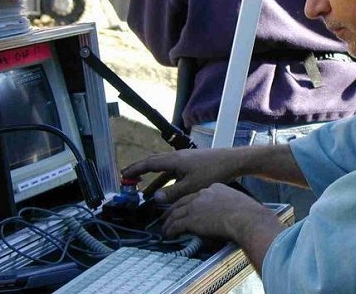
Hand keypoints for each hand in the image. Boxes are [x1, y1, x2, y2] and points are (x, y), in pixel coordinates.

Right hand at [121, 148, 241, 202]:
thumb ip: (173, 193)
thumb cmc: (213, 171)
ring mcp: (184, 160)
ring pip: (163, 169)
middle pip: (153, 163)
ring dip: (153, 180)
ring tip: (144, 192)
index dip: (135, 169)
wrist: (231, 161)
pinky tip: (165, 191)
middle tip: (128, 179)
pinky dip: (165, 181)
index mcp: (174, 160)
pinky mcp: (190, 165)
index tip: (124, 174)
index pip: (149, 163)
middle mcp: (177, 158)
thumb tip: (155, 197)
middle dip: (140, 171)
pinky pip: (172, 172)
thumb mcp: (192, 185)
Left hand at [162, 183, 281, 237]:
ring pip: (176, 213)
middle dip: (172, 209)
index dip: (188, 202)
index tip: (185, 207)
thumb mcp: (237, 203)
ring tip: (165, 228)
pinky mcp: (192, 219)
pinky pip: (176, 225)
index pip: (196, 195)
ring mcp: (195, 206)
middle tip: (167, 215)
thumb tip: (226, 216)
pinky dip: (170, 230)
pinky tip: (168, 235)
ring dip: (168, 222)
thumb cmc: (248, 213)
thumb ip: (227, 206)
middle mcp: (202, 194)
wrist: (246, 217)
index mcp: (214, 189)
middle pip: (182, 202)